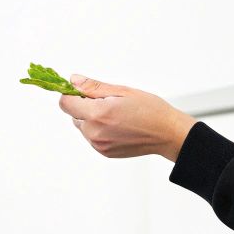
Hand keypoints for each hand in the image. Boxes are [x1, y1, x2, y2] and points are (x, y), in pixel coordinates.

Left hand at [57, 74, 196, 160]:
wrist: (167, 133)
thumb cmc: (150, 110)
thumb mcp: (122, 91)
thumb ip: (93, 87)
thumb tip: (73, 80)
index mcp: (98, 114)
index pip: (65, 103)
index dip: (72, 94)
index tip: (84, 91)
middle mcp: (95, 132)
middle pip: (74, 115)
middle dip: (85, 106)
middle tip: (109, 102)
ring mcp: (99, 145)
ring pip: (82, 127)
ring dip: (92, 119)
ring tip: (115, 115)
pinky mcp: (104, 152)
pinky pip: (92, 137)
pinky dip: (99, 130)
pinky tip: (117, 126)